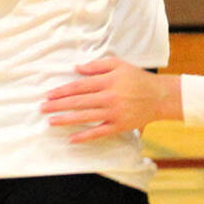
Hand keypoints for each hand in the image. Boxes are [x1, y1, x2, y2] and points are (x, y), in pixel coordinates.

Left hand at [40, 56, 178, 140]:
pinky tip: (72, 138)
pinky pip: (99, 132)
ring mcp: (114, 113)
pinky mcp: (119, 126)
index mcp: (108, 81)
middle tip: (42, 108)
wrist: (160, 97)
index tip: (49, 94)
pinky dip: (85, 136)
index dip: (63, 90)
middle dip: (59, 105)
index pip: (80, 86)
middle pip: (79, 102)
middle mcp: (109, 97)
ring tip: (51, 121)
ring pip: (86, 117)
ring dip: (66, 119)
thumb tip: (77, 69)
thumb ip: (97, 66)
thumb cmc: (137, 78)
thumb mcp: (119, 64)